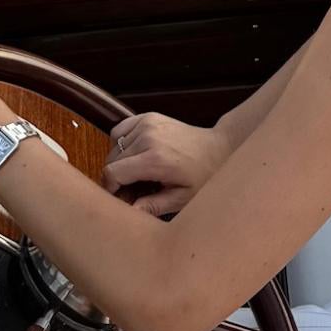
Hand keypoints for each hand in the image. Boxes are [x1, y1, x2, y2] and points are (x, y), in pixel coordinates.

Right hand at [102, 112, 230, 216]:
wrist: (220, 148)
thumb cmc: (204, 175)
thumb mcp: (182, 198)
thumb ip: (153, 206)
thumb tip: (130, 212)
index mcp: (156, 160)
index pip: (112, 173)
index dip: (110, 188)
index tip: (118, 196)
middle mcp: (149, 138)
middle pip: (111, 160)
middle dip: (115, 177)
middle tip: (130, 189)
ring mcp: (148, 124)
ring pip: (114, 146)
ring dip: (118, 161)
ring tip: (135, 171)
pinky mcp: (149, 117)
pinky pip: (121, 130)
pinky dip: (121, 142)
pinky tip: (133, 153)